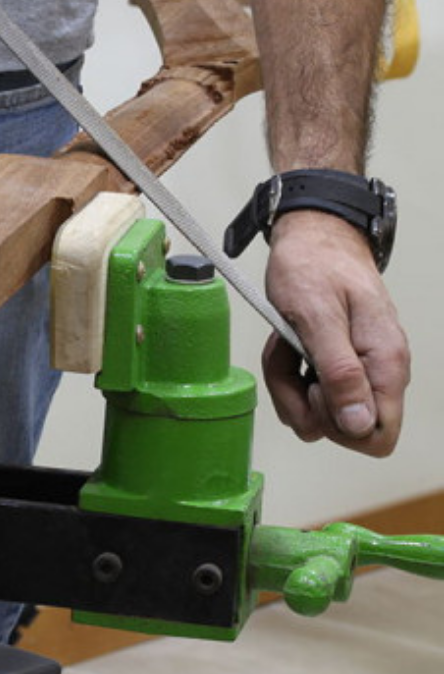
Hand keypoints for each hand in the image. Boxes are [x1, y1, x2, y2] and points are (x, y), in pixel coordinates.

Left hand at [262, 209, 409, 456]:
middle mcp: (378, 372)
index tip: (314, 390)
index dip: (337, 428)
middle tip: (293, 359)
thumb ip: (340, 372)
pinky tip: (287, 344)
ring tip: (287, 344)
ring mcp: (357, 369)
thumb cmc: (314, 267)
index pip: (377, 437)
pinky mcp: (336, 365)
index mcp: (385, 363)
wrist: (312, 236)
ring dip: (288, 383)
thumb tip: (359, 424)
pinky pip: (306, 390)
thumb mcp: (318, 317)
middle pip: (340, 429)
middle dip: (301, 401)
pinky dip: (287, 371)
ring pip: (316, 412)